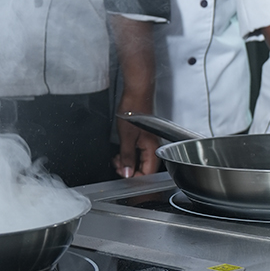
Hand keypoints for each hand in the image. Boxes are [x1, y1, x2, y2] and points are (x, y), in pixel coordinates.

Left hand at [109, 15, 158, 177]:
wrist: (136, 93)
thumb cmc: (133, 110)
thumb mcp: (126, 137)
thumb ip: (127, 156)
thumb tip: (127, 172)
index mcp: (152, 148)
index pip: (148, 172)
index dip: (135, 177)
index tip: (123, 175)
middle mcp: (153, 146)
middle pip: (144, 168)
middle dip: (129, 170)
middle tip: (117, 165)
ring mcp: (148, 142)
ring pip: (140, 160)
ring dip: (127, 162)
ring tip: (117, 159)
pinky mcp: (143, 137)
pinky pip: (138, 152)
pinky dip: (128, 154)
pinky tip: (120, 153)